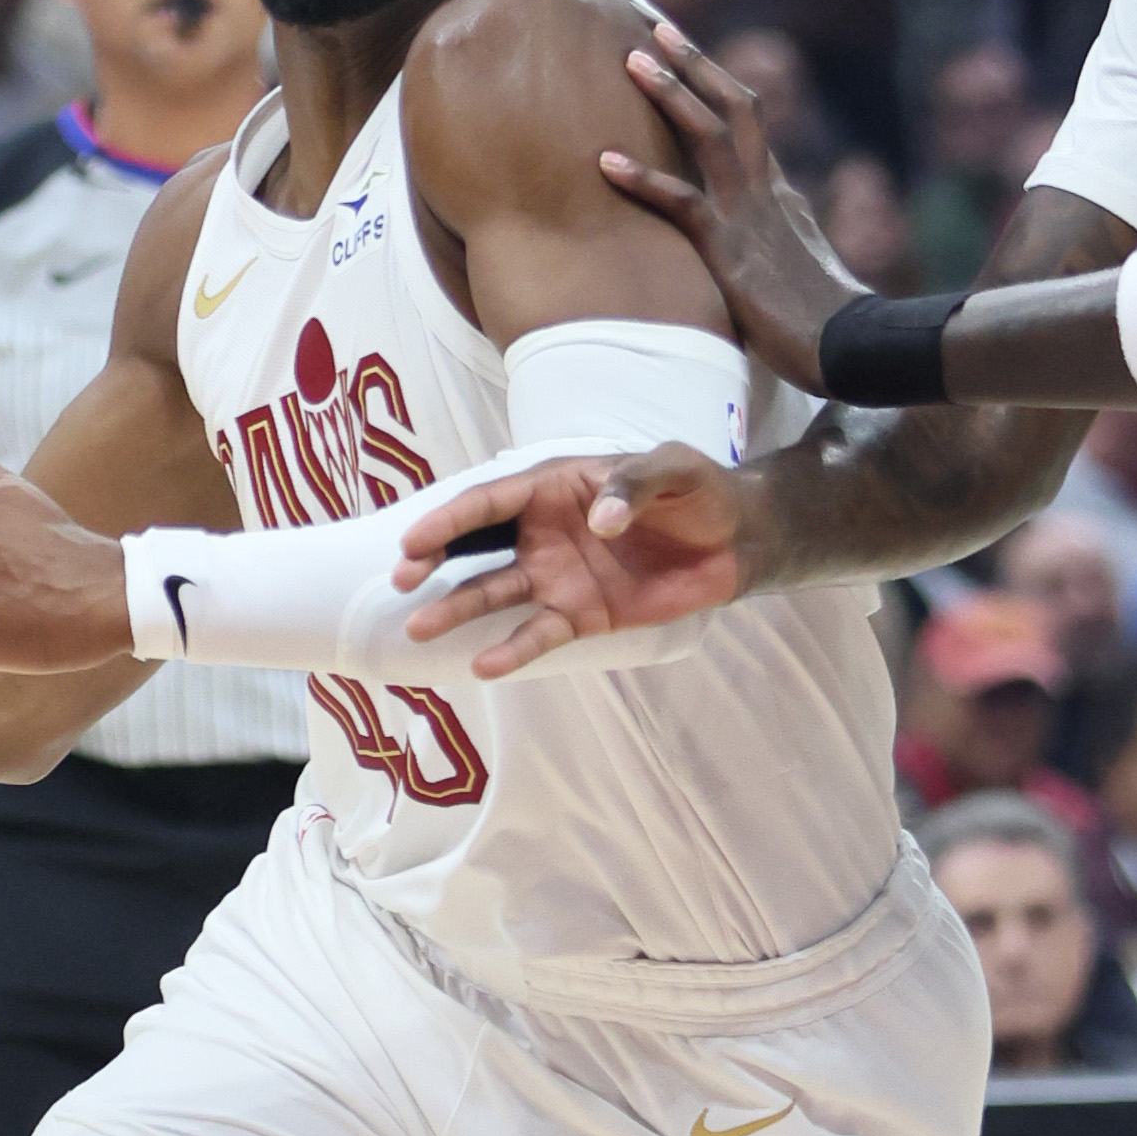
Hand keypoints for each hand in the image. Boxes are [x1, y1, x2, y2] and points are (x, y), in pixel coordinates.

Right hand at [390, 446, 756, 676]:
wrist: (734, 541)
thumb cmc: (697, 491)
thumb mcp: (672, 470)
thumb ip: (633, 486)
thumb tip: (599, 523)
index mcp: (553, 487)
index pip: (491, 501)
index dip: (450, 519)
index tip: (413, 540)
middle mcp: (542, 532)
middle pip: (476, 546)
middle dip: (434, 561)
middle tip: (402, 581)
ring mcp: (556, 576)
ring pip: (494, 593)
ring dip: (456, 610)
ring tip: (419, 628)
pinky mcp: (579, 616)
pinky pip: (537, 634)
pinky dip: (511, 651)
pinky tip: (484, 666)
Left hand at [598, 21, 858, 392]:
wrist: (852, 349)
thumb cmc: (826, 328)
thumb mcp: (793, 275)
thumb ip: (768, 253)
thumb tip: (746, 260)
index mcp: (782, 196)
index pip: (749, 127)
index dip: (716, 89)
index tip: (686, 59)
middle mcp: (769, 192)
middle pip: (737, 106)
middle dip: (697, 63)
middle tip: (658, 29)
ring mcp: (751, 216)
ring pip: (711, 133)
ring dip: (671, 92)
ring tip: (632, 59)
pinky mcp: (733, 249)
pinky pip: (682, 202)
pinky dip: (642, 179)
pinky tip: (605, 162)